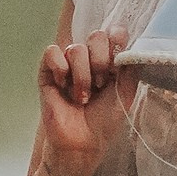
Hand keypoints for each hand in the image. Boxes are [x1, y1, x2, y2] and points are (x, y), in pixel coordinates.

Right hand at [31, 27, 126, 175]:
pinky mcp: (47, 72)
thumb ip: (129, 66)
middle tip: (101, 84)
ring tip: (82, 96)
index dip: (116, 39)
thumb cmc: (104, 121)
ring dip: (82, 74)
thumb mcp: (126, 93)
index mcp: (109, 62)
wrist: (82, 141)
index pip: (113, 34)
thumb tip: (127, 42)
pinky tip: (63, 85)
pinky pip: (52, 52)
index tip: (118, 58)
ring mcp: (67, 65)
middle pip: (95, 36)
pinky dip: (60, 67)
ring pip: (75, 48)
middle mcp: (89, 60)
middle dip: (101, 60)